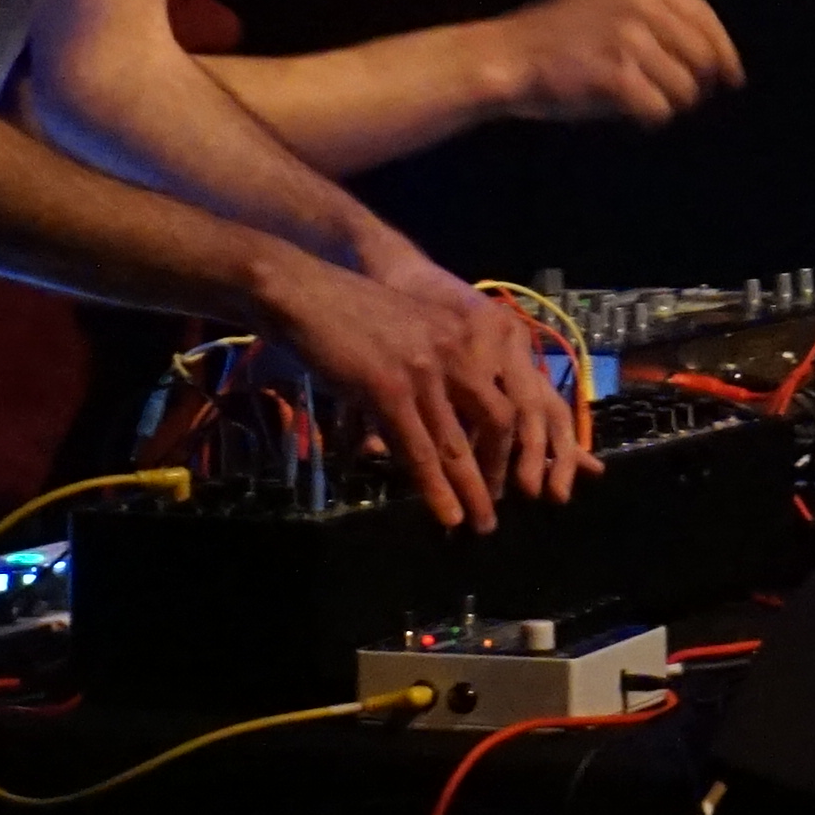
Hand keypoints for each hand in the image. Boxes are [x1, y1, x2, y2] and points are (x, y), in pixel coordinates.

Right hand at [260, 264, 588, 531]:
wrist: (304, 290)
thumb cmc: (348, 314)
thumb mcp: (407, 337)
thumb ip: (428, 376)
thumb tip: (432, 423)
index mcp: (464, 338)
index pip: (506, 396)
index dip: (510, 441)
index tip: (506, 472)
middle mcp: (455, 352)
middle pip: (497, 422)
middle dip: (499, 470)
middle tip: (495, 506)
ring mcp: (424, 370)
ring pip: (459, 444)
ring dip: (472, 491)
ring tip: (478, 524)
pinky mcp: (389, 389)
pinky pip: (420, 449)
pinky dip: (435, 489)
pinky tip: (446, 516)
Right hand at [486, 0, 743, 126]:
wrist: (504, 56)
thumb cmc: (561, 38)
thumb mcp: (611, 4)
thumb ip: (661, 18)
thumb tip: (723, 59)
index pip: (703, 15)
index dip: (723, 49)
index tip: (732, 76)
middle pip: (702, 54)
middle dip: (696, 82)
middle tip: (676, 96)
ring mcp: (627, 35)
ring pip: (685, 87)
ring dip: (669, 102)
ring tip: (638, 98)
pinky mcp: (615, 72)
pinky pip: (660, 108)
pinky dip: (650, 116)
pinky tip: (630, 111)